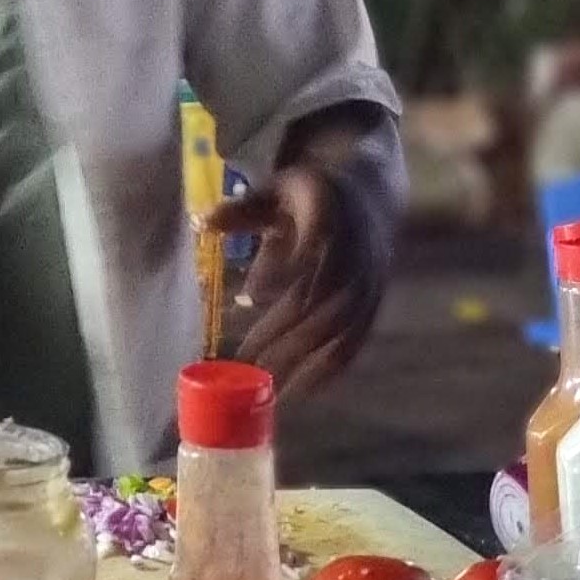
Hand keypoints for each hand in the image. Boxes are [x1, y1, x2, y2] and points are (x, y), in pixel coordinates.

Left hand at [205, 163, 389, 397]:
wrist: (374, 200)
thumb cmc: (313, 196)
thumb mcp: (280, 189)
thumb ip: (245, 210)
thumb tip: (204, 224)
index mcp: (329, 214)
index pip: (309, 245)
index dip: (282, 270)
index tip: (247, 297)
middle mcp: (354, 253)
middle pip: (318, 301)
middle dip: (280, 335)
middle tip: (244, 363)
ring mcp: (368, 285)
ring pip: (337, 331)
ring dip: (304, 362)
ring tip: (268, 390)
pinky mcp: (375, 308)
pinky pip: (354, 344)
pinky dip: (329, 371)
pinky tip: (302, 391)